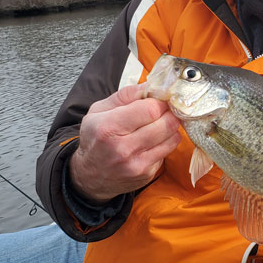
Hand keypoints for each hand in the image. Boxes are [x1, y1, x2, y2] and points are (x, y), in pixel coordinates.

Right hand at [69, 83, 181, 202]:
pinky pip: (168, 152)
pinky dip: (165, 143)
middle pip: (166, 123)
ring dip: (170, 127)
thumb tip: (150, 86)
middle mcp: (123, 148)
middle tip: (164, 110)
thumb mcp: (98, 111)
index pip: (150, 110)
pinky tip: (152, 140)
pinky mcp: (147, 174)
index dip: (159, 101)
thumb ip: (125, 95)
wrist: (89, 176)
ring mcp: (137, 164)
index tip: (159, 99)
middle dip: (169, 112)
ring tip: (159, 124)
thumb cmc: (95, 139)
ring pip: (172, 137)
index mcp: (108, 127)